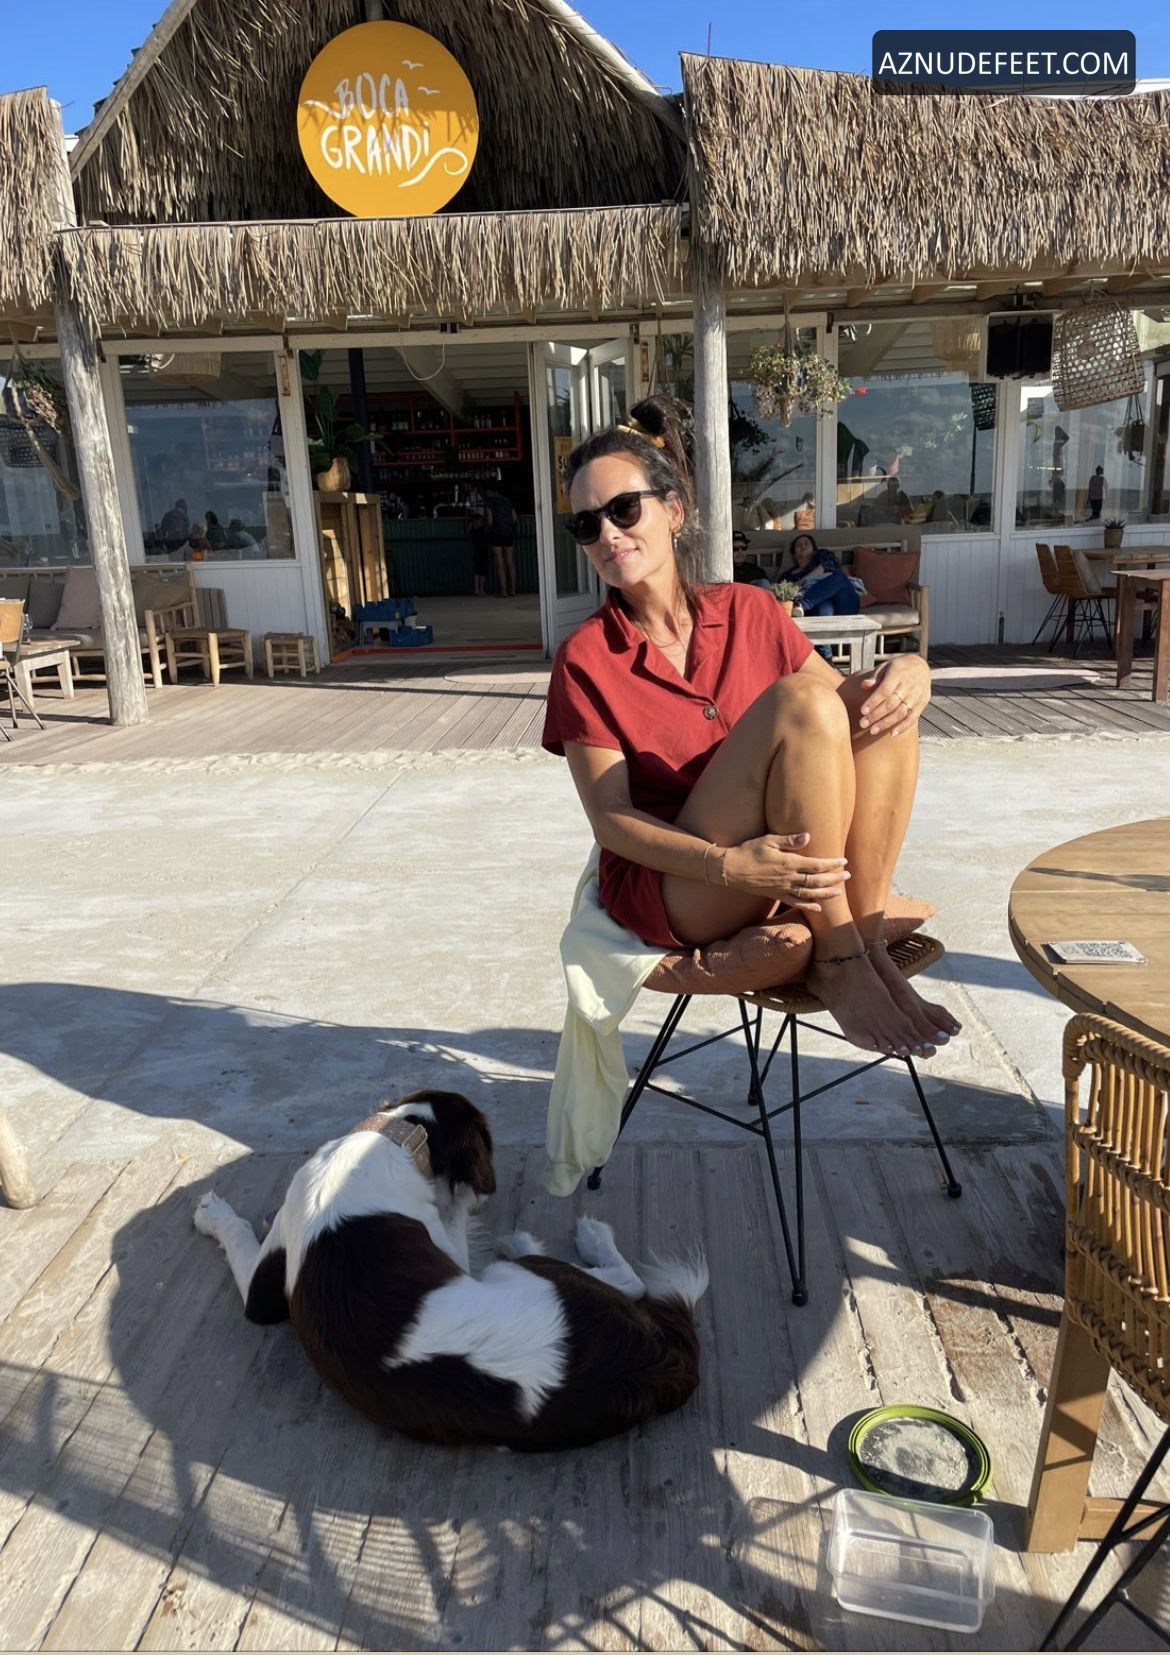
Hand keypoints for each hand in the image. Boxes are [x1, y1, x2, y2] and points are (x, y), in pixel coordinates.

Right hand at [723, 831, 848, 912]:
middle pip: (817, 880)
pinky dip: (808, 905)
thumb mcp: (769, 840)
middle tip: (847, 875)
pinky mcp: (776, 895)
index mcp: (788, 863)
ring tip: (839, 891)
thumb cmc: (748, 851)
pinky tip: (818, 907)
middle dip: (834, 878)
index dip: (832, 864)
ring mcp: (782, 888)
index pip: (816, 865)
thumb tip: (808, 836)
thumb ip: (789, 840)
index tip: (844, 861)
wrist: (731, 870)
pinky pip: (795, 902)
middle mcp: (788, 878)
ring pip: (809, 893)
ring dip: (826, 893)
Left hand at [858, 655, 930, 737]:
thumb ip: (875, 677)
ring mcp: (917, 695)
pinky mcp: (922, 703)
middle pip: (891, 703)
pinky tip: (892, 733)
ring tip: (873, 730)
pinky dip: (903, 727)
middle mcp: (909, 685)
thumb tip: (864, 685)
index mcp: (898, 674)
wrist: (920, 666)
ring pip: (901, 712)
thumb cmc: (898, 668)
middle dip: (876, 715)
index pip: (885, 690)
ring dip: (886, 723)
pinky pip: (913, 717)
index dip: (874, 701)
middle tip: (863, 724)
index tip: (862, 711)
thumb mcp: (885, 667)